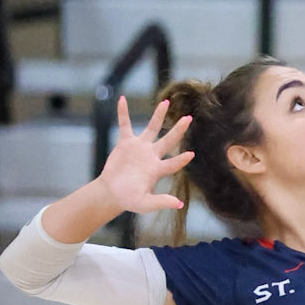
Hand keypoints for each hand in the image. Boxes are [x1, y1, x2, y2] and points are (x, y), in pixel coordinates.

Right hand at [97, 97, 193, 214]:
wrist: (112, 192)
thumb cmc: (129, 200)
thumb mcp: (145, 204)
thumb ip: (160, 202)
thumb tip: (178, 204)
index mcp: (157, 170)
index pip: (173, 163)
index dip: (181, 159)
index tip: (192, 153)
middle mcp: (152, 156)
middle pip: (168, 140)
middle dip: (179, 130)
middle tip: (189, 118)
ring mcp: (139, 148)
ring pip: (152, 128)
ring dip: (158, 115)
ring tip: (166, 102)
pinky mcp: (125, 143)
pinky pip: (125, 125)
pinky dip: (123, 113)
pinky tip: (122, 100)